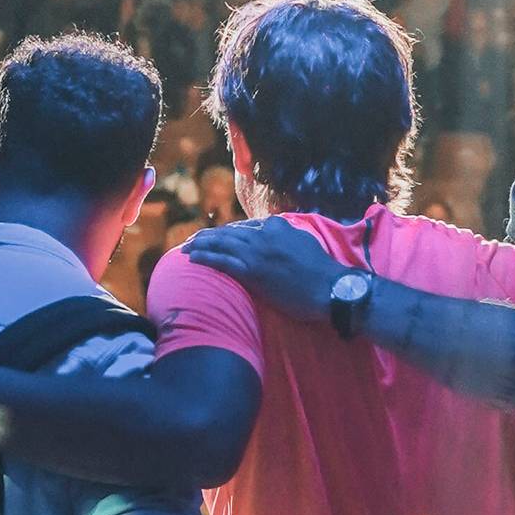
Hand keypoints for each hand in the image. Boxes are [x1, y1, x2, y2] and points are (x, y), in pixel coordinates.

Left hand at [180, 218, 347, 319]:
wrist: (330, 288)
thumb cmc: (321, 271)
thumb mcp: (304, 243)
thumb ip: (286, 237)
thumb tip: (277, 238)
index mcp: (277, 226)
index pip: (244, 226)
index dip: (226, 232)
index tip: (215, 237)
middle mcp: (264, 235)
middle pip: (228, 232)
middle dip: (207, 236)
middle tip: (191, 241)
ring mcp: (257, 252)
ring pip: (221, 244)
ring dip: (200, 245)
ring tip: (185, 248)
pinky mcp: (252, 271)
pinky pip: (222, 262)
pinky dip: (205, 258)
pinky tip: (192, 259)